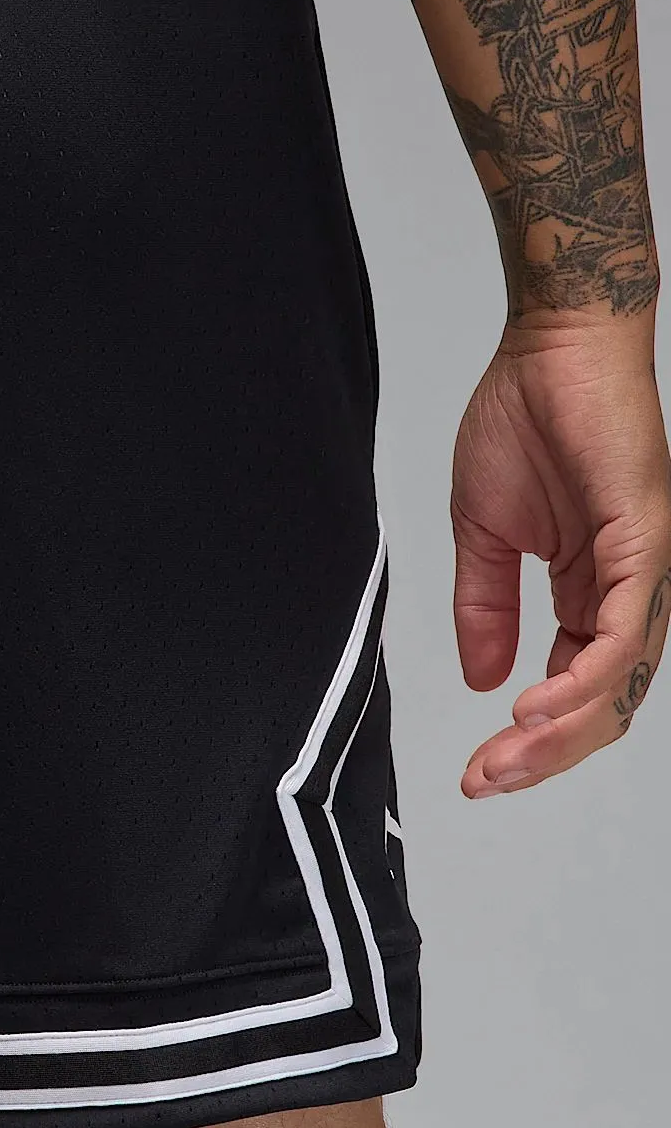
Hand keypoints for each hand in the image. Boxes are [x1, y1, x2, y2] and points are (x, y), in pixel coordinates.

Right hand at [452, 317, 670, 796]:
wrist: (550, 347)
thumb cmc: (525, 419)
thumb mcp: (483, 534)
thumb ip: (484, 608)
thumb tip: (481, 679)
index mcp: (593, 593)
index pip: (574, 690)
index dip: (529, 741)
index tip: (476, 770)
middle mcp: (631, 591)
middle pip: (603, 704)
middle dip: (543, 756)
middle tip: (486, 779)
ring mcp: (648, 570)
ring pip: (620, 681)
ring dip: (562, 732)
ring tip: (507, 755)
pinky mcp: (650, 542)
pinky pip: (625, 631)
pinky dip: (585, 676)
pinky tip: (537, 703)